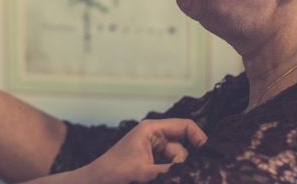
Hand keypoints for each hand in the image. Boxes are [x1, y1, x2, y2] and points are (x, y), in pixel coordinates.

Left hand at [73, 118, 206, 183]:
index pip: (186, 126)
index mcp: (151, 129)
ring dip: (176, 173)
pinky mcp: (154, 165)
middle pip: (184, 150)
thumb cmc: (113, 172)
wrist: (95, 182)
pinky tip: (163, 179)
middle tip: (169, 175)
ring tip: (157, 177)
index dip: (201, 138)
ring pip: (179, 163)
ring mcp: (155, 152)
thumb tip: (192, 172)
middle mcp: (155, 137)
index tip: (210, 156)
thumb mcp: (144, 171)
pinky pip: (171, 170)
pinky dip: (172, 176)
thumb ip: (169, 171)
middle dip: (182, 165)